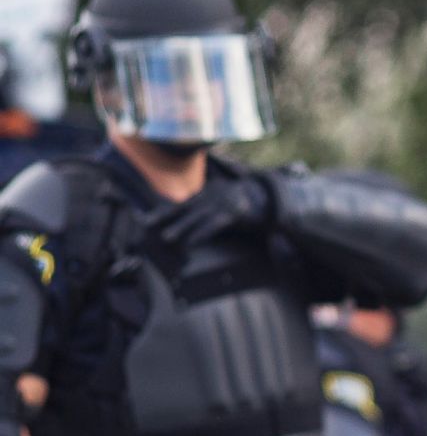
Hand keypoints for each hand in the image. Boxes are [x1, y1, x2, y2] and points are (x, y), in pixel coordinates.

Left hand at [152, 175, 271, 243]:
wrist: (272, 199)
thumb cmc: (244, 206)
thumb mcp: (223, 204)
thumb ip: (207, 211)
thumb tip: (188, 226)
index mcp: (208, 192)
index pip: (182, 204)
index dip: (163, 212)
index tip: (145, 221)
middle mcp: (213, 195)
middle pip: (185, 207)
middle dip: (166, 217)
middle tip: (147, 227)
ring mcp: (224, 202)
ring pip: (198, 216)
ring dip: (181, 227)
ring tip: (166, 238)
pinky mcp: (235, 212)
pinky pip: (214, 224)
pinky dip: (201, 233)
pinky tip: (191, 243)